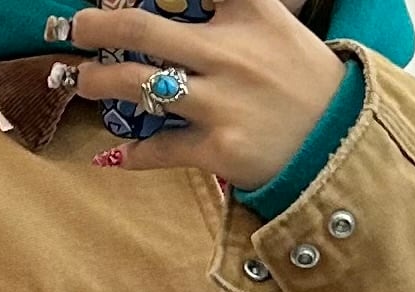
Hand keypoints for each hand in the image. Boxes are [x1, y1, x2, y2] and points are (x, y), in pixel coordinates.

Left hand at [58, 0, 347, 189]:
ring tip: (85, 81)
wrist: (338, 144)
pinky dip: (133, 153)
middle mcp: (230, 53)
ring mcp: (222, 103)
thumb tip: (184, 3)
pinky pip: (161, 149)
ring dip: (101, 82)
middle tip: (75, 26)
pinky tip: (115, 152)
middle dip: (97, 25)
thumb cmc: (303, 83)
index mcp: (247, 13)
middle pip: (143, 29)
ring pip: (141, 87)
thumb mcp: (276, 24)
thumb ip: (233, 5)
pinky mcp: (219, 149)